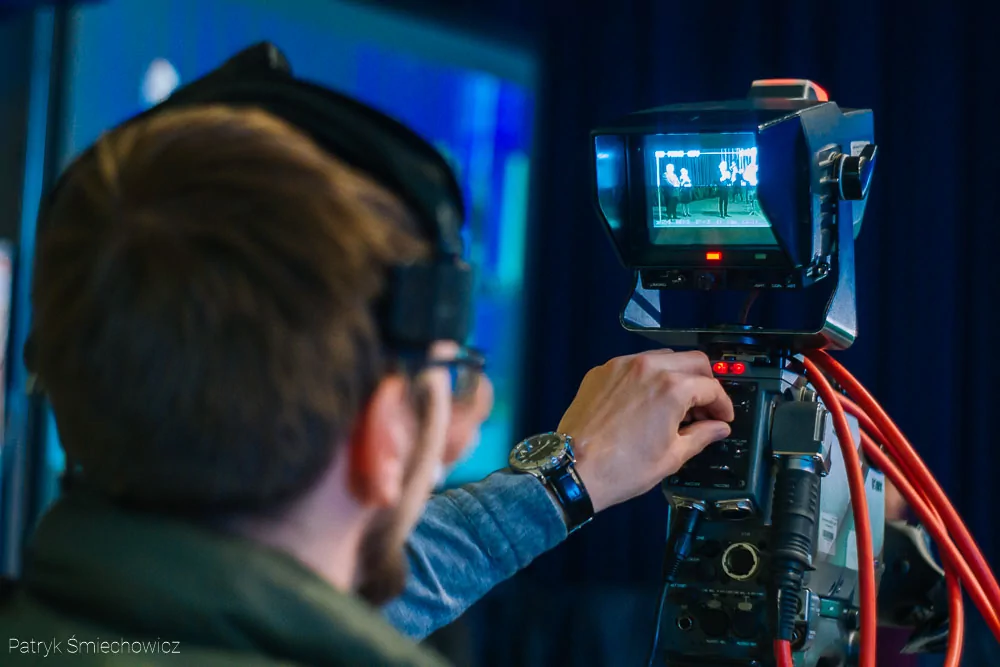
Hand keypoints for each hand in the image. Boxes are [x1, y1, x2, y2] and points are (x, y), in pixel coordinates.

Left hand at [558, 350, 733, 512]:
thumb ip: (701, 436)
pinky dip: (647, 377)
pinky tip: (645, 401)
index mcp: (671, 388)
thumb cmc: (622, 468)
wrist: (574, 469)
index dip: (723, 405)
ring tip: (675, 404)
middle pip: (693, 360)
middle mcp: (648, 367)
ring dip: (677, 375)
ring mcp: (621, 366)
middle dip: (705, 383)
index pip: (712, 387)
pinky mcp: (601, 371)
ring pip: (663, 357)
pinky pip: (634, 364)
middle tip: (704, 409)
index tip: (722, 418)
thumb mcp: (672, 456)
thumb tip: (718, 428)